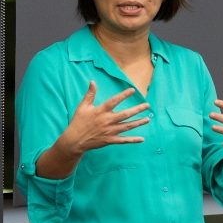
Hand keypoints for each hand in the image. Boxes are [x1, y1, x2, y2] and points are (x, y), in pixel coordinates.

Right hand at [36, 82, 150, 179]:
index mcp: (101, 111)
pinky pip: (123, 140)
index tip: (133, 90)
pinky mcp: (110, 140)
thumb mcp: (83, 106)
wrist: (75, 140)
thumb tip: (93, 81)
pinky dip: (133, 140)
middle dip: (137, 109)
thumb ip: (90, 94)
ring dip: (138, 123)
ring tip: (148, 119)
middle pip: (125, 114)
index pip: (115, 101)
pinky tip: (142, 139)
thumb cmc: (78, 122)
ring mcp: (110, 131)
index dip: (124, 95)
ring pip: (127, 127)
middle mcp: (107, 121)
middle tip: (147, 105)